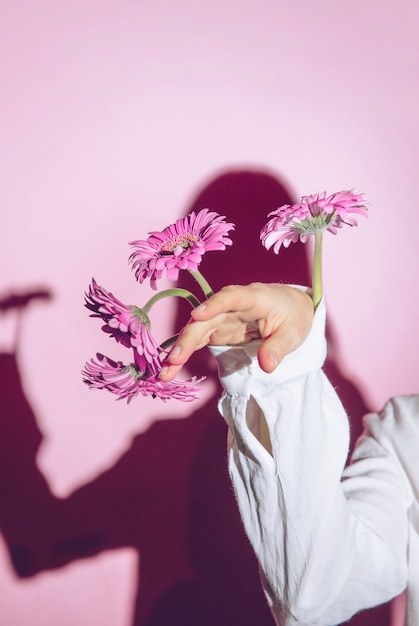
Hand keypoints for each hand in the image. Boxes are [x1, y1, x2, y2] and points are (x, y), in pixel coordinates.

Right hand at [159, 283, 313, 380]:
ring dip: (180, 349)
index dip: (214, 304)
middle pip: (206, 319)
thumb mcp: (294, 333)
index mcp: (255, 297)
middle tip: (173, 359)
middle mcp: (232, 305)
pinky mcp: (217, 329)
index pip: (232, 297)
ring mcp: (221, 316)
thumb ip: (279, 348)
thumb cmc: (293, 316)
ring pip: (196, 330)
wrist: (290, 308)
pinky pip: (197, 340)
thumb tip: (267, 366)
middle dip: (188, 338)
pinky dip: (184, 353)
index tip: (197, 315)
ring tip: (165, 372)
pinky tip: (171, 368)